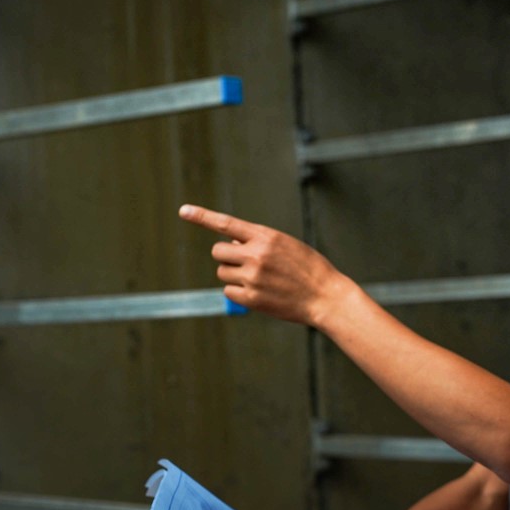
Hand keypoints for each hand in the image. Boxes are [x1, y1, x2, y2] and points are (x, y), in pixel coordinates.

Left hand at [178, 203, 343, 327]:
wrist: (326, 297)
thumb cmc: (309, 269)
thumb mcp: (287, 245)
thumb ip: (259, 242)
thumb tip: (230, 245)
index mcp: (266, 236)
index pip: (226, 223)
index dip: (202, 216)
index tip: (183, 210)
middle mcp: (256, 255)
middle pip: (218, 251)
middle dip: (227, 256)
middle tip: (245, 263)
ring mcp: (252, 277)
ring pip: (222, 272)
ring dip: (234, 275)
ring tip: (259, 280)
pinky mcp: (251, 299)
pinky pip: (229, 292)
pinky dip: (239, 293)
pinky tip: (260, 293)